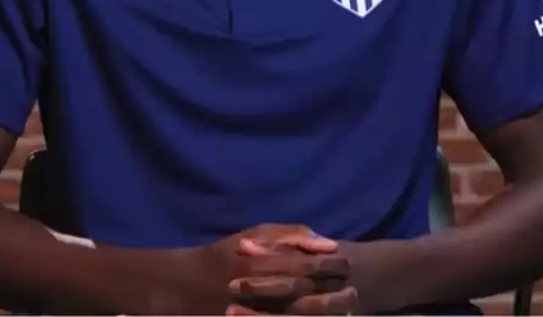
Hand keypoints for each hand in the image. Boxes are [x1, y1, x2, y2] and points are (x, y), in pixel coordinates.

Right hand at [155, 224, 356, 314]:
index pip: (312, 267)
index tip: (348, 262)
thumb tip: (328, 243)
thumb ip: (293, 235)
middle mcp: (267, 292)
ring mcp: (262, 314)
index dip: (334, 266)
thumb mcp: (257, 233)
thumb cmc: (228, 254)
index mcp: (268, 264)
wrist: (188, 286)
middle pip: (312, 297)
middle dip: (337, 294)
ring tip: (346, 308)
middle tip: (354, 290)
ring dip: (328, 313)